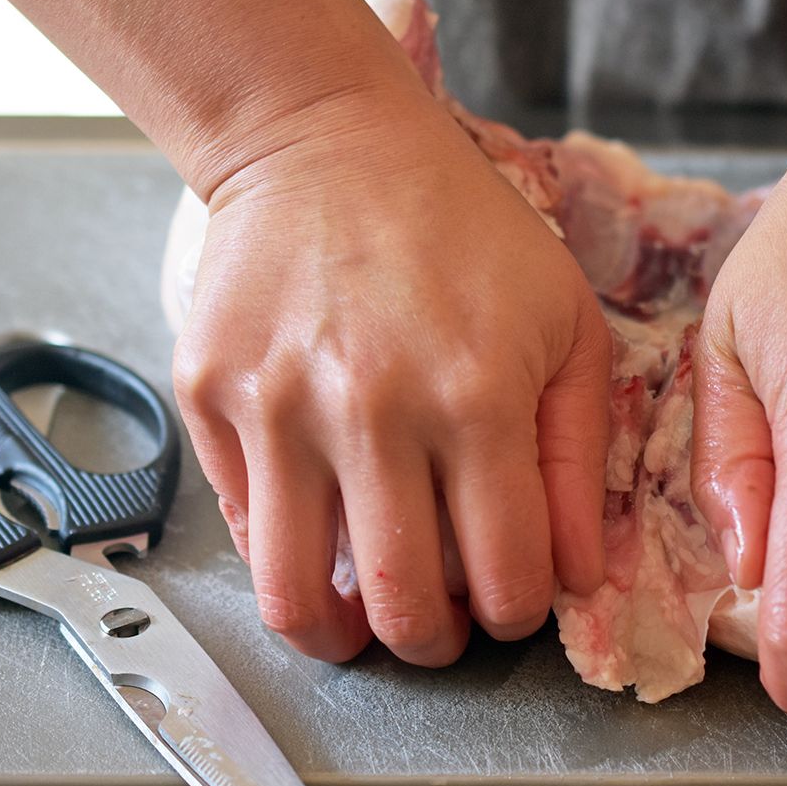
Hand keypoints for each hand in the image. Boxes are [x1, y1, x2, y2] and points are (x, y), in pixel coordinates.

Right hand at [172, 85, 609, 665]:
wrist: (326, 141)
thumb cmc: (461, 228)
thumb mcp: (565, 323)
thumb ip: (578, 457)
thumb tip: (574, 576)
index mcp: (478, 398)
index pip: (507, 579)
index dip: (516, 615)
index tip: (508, 601)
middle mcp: (373, 412)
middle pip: (404, 609)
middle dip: (433, 644)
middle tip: (439, 624)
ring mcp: (277, 406)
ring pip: (297, 596)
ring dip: (337, 635)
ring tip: (358, 621)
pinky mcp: (208, 394)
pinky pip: (240, 524)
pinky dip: (279, 547)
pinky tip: (314, 517)